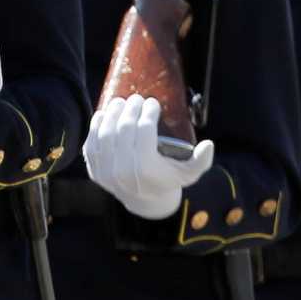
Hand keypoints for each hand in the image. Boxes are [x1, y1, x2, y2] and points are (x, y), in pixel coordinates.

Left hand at [80, 95, 213, 219]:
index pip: (144, 133)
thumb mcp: (188, 174)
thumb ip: (201, 161)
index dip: (148, 113)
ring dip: (112, 113)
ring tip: (121, 102)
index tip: (152, 103)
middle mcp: (122, 173)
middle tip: (137, 98)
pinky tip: (104, 113)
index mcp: (146, 171)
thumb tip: (208, 145)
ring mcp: (105, 172)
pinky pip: (91, 143)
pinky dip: (96, 126)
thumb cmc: (167, 180)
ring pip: (105, 134)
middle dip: (131, 109)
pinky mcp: (94, 170)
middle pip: (123, 130)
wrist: (144, 200)